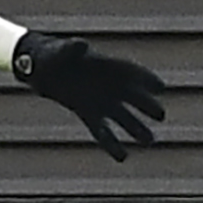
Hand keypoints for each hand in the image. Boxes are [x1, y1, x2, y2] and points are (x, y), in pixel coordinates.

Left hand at [12, 31, 166, 161]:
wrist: (42, 67)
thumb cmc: (56, 55)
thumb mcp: (62, 50)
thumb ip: (72, 48)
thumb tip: (80, 45)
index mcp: (109, 66)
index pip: (133, 72)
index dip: (146, 78)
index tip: (159, 87)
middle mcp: (111, 85)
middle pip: (134, 97)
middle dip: (147, 105)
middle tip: (160, 115)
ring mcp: (102, 101)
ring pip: (124, 118)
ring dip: (136, 129)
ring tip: (149, 141)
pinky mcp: (88, 114)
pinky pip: (103, 132)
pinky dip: (112, 144)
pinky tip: (123, 158)